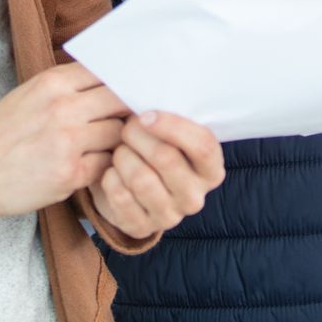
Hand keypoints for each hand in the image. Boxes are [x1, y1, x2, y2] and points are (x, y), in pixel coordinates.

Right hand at [0, 62, 129, 227]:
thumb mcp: (29, 94)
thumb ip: (67, 86)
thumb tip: (109, 80)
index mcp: (52, 82)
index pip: (107, 71)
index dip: (123, 81)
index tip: (132, 89)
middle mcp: (63, 108)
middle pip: (120, 100)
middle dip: (127, 110)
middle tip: (131, 119)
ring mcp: (68, 142)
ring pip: (118, 134)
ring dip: (117, 141)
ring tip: (106, 145)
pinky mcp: (69, 174)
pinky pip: (106, 165)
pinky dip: (104, 167)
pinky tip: (91, 166)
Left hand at [91, 111, 224, 236]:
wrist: (132, 188)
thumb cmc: (153, 149)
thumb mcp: (169, 134)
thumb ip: (168, 118)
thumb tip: (147, 94)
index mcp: (211, 170)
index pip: (202, 146)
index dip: (172, 126)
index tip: (145, 115)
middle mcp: (195, 197)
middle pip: (167, 158)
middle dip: (138, 137)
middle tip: (126, 128)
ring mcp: (170, 216)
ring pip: (141, 178)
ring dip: (123, 157)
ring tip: (120, 149)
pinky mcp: (141, 227)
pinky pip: (120, 196)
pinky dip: (109, 177)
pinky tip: (111, 170)